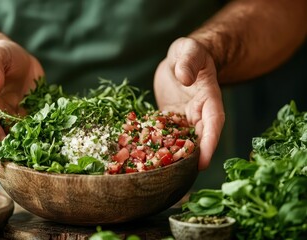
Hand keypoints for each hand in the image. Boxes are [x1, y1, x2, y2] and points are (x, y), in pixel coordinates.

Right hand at [0, 33, 43, 146]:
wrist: (12, 56)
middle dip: (6, 144)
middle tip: (14, 157)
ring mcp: (13, 114)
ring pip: (17, 132)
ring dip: (24, 144)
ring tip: (33, 155)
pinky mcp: (29, 113)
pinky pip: (35, 125)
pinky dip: (41, 133)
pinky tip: (50, 141)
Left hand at [154, 37, 224, 169]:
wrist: (180, 59)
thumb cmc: (190, 53)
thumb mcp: (189, 51)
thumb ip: (188, 61)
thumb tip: (184, 77)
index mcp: (208, 100)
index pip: (213, 124)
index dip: (209, 144)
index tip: (203, 162)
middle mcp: (198, 114)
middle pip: (198, 140)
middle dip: (191, 159)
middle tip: (179, 178)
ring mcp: (184, 119)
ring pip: (181, 142)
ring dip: (173, 157)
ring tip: (161, 176)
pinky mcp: (170, 120)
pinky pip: (164, 135)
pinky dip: (157, 146)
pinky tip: (144, 159)